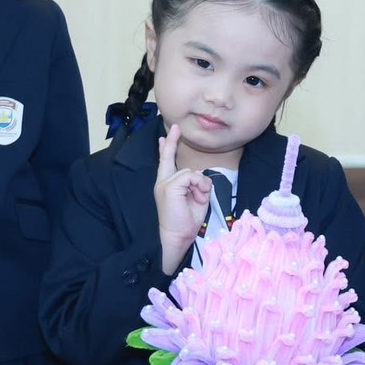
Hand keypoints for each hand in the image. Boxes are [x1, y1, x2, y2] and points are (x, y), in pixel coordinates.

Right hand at [154, 123, 210, 273]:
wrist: (177, 236)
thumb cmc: (186, 222)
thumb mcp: (195, 199)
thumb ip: (196, 185)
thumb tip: (199, 176)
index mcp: (168, 185)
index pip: (166, 163)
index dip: (166, 149)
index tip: (164, 137)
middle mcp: (163, 182)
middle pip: (167, 157)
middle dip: (171, 142)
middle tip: (175, 127)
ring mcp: (164, 184)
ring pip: (191, 172)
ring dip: (201, 186)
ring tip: (199, 200)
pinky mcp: (169, 187)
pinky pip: (192, 177)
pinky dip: (200, 187)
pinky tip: (198, 198)